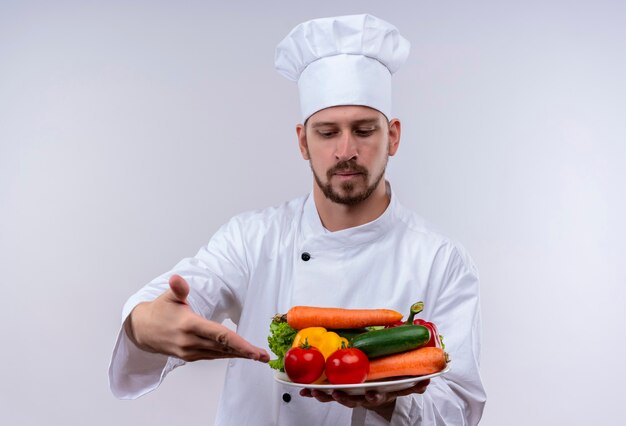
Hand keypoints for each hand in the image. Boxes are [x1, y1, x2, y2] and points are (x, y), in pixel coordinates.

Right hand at [124, 274, 269, 362]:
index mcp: (189, 325)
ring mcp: (189, 351)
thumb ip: (178, 289)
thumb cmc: (160, 310)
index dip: (238, 343)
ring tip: (259, 357)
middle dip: (246, 352)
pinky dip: (228, 355)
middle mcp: (190, 341)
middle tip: (264, 356)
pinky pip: (213, 356)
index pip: (219, 335)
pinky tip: (240, 354)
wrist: (142, 330)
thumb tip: (177, 279)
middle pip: (223, 347)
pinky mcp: (190, 356)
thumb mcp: (169, 296)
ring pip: (220, 354)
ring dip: (240, 355)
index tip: (253, 350)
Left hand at [299, 379, 429, 420]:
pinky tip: (302, 388)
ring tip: (313, 390)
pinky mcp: (338, 390)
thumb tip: (428, 381)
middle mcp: (362, 396)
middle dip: (341, 397)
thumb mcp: (404, 384)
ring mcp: (349, 394)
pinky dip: (313, 390)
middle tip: (334, 392)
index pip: (375, 396)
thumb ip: (416, 383)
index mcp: (378, 393)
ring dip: (323, 394)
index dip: (372, 396)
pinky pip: (324, 391)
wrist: (379, 389)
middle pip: (351, 400)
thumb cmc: (389, 382)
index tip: (370, 393)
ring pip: (335, 396)